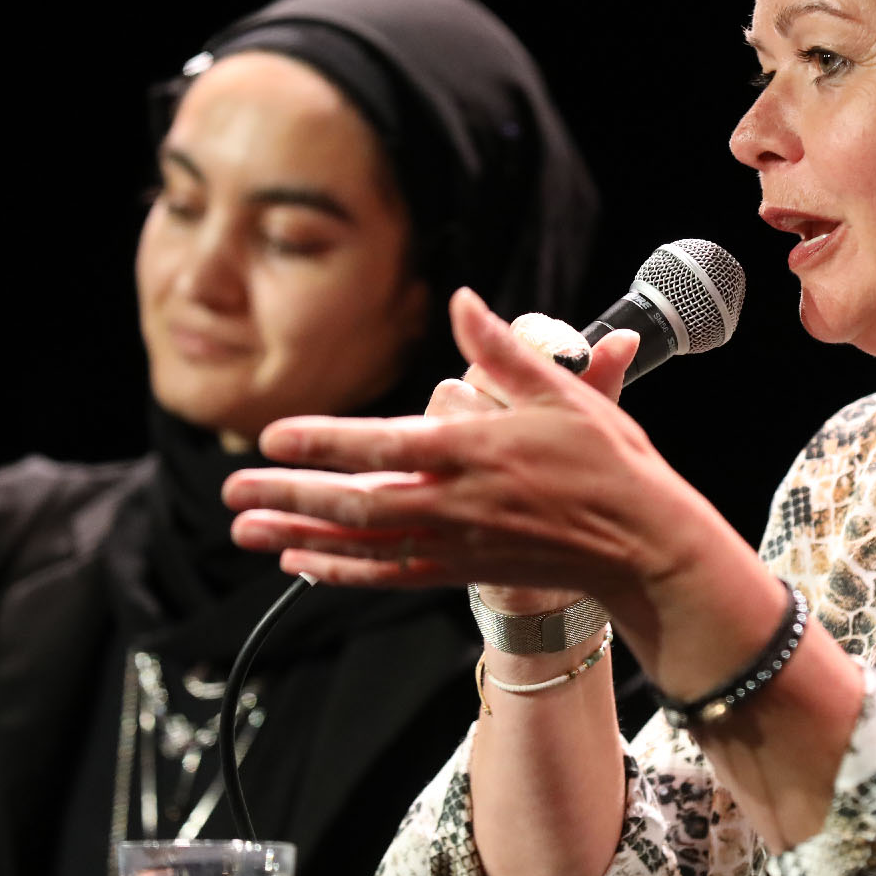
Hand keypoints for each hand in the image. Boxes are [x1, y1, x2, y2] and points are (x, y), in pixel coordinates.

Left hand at [225, 287, 738, 629]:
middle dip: (287, 496)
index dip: (323, 443)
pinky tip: (303, 563)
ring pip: (363, 543)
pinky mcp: (466, 570)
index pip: (383, 447)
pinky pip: (391, 573)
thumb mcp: (564, 393)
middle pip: (356, 502)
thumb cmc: (610, 463)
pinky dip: (342, 570)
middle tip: (232, 492)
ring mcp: (459, 542)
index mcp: (477, 452)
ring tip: (244, 530)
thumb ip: (503, 350)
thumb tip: (463, 301)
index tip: (273, 437)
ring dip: (299, 537)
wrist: (644, 543)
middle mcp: (459, 502)